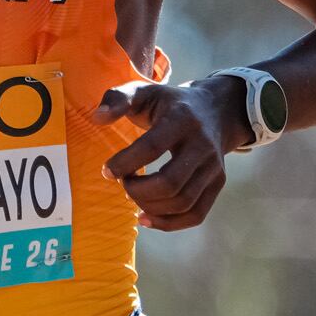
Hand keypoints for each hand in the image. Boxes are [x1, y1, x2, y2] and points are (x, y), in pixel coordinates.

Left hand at [98, 76, 234, 230]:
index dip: (125, 163)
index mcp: (182, 119)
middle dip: (138, 190)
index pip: (152, 147)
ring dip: (149, 206)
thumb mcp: (144, 91)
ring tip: (133, 195)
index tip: (107, 171)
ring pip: (182, 202)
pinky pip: (195, 214)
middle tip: (124, 182)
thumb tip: (97, 118)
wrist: (215, 111)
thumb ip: (117, 98)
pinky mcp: (217, 183)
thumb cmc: (169, 104)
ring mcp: (214, 166)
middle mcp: (202, 145)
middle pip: (170, 183)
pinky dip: (169, 223)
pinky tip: (146, 217)